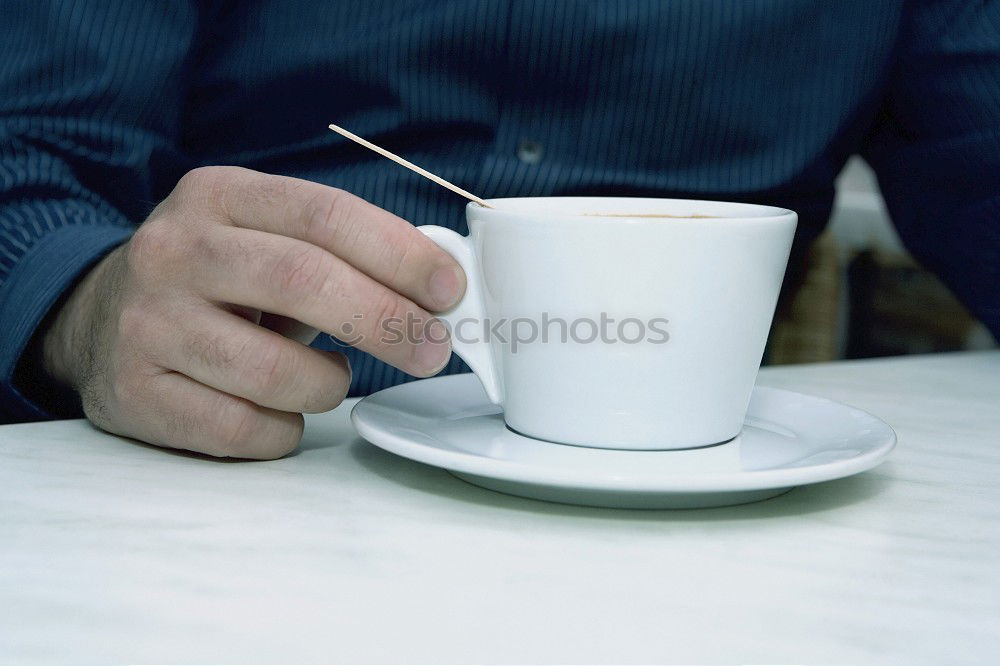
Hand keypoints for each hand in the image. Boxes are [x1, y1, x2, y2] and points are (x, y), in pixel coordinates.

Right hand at [42, 166, 463, 457]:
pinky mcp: (135, 393)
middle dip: (387, 320)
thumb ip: (341, 251)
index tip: (451, 289)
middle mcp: (175, 251)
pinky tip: (283, 410)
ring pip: (277, 372)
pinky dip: (285, 430)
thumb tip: (441, 287)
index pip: (324, 215)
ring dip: (329, 384)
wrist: (100, 320)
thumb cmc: (219, 281)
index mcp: (218, 195)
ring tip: (332, 376)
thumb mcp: (263, 237)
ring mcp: (147, 324)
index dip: (399, 253)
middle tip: (431, 349)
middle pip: (304, 281)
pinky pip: (242, 430)